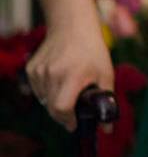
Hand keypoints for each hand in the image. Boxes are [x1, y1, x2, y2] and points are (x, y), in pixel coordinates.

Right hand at [25, 14, 113, 130]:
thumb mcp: (106, 73)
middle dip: (63, 115)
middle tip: (74, 112)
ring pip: (44, 99)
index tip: (75, 124)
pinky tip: (59, 78)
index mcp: (73, 76)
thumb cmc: (93, 51)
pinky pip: (38, 89)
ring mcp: (40, 71)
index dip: (68, 120)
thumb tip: (108, 129)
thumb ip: (107, 101)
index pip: (62, 108)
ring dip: (56, 100)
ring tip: (69, 86)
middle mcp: (53, 74)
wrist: (72, 26)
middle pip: (52, 108)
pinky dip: (47, 90)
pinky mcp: (31, 69)